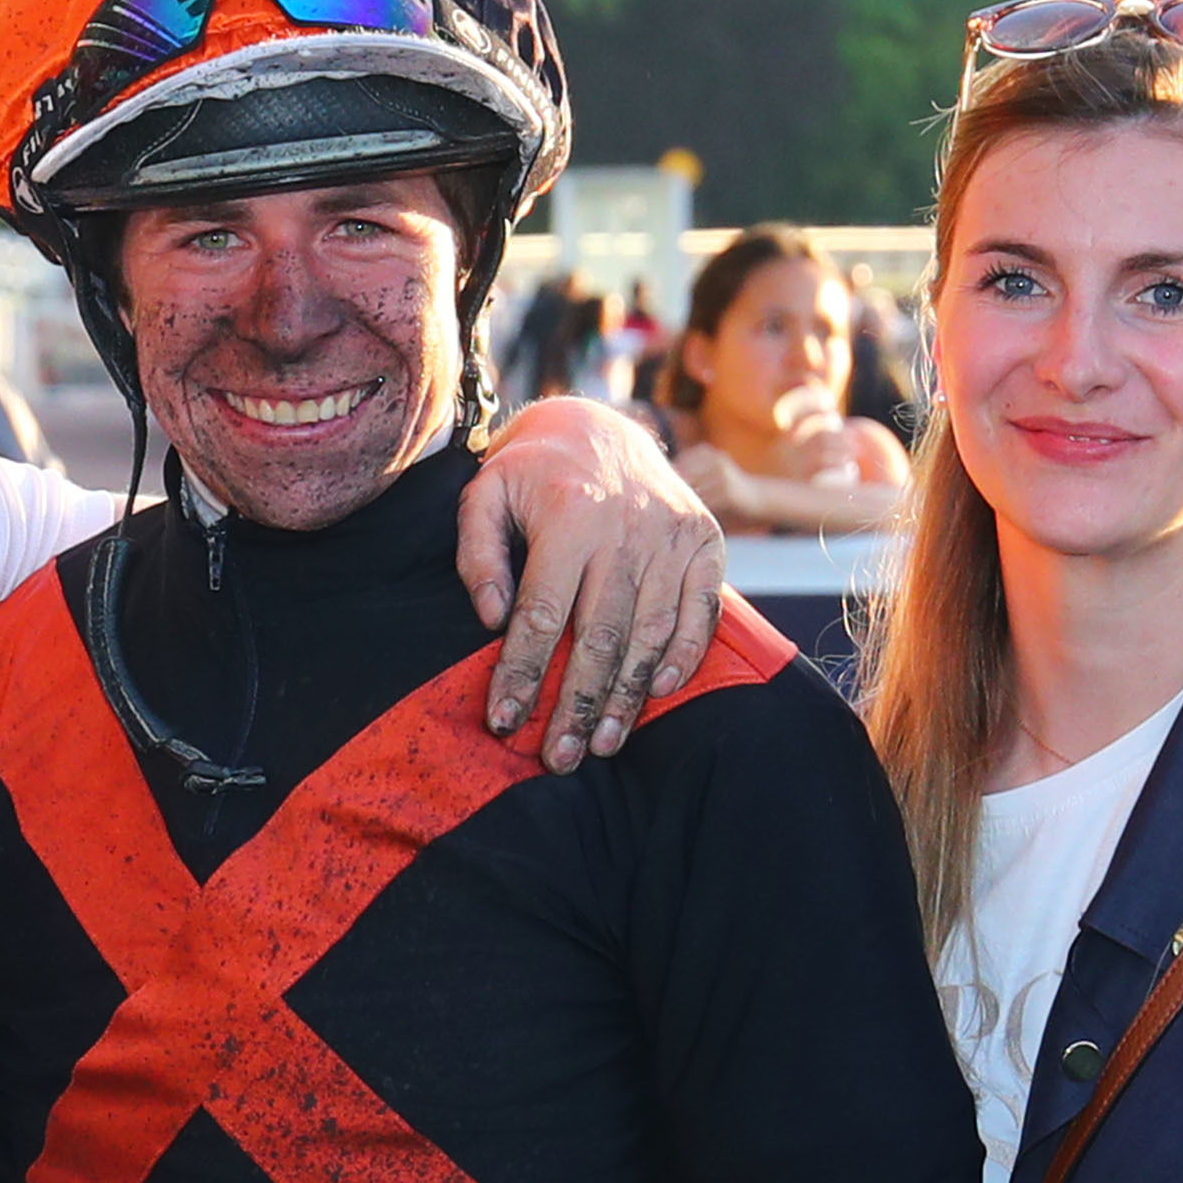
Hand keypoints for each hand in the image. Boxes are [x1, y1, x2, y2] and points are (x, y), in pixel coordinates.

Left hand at [459, 395, 731, 768]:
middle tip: (558, 758)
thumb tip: (491, 619)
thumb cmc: (531, 472)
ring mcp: (673, 536)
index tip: (503, 720)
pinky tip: (657, 691)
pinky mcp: (706, 541)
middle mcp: (628, 528)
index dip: (521, 673)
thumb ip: (476, 556)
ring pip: (651, 632)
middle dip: (575, 704)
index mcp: (571, 517)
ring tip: (600, 744)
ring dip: (627, 696)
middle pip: (601, 635)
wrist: (598, 424)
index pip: (543, 614)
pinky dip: (684, 655)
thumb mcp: (484, 495)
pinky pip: (702, 611)